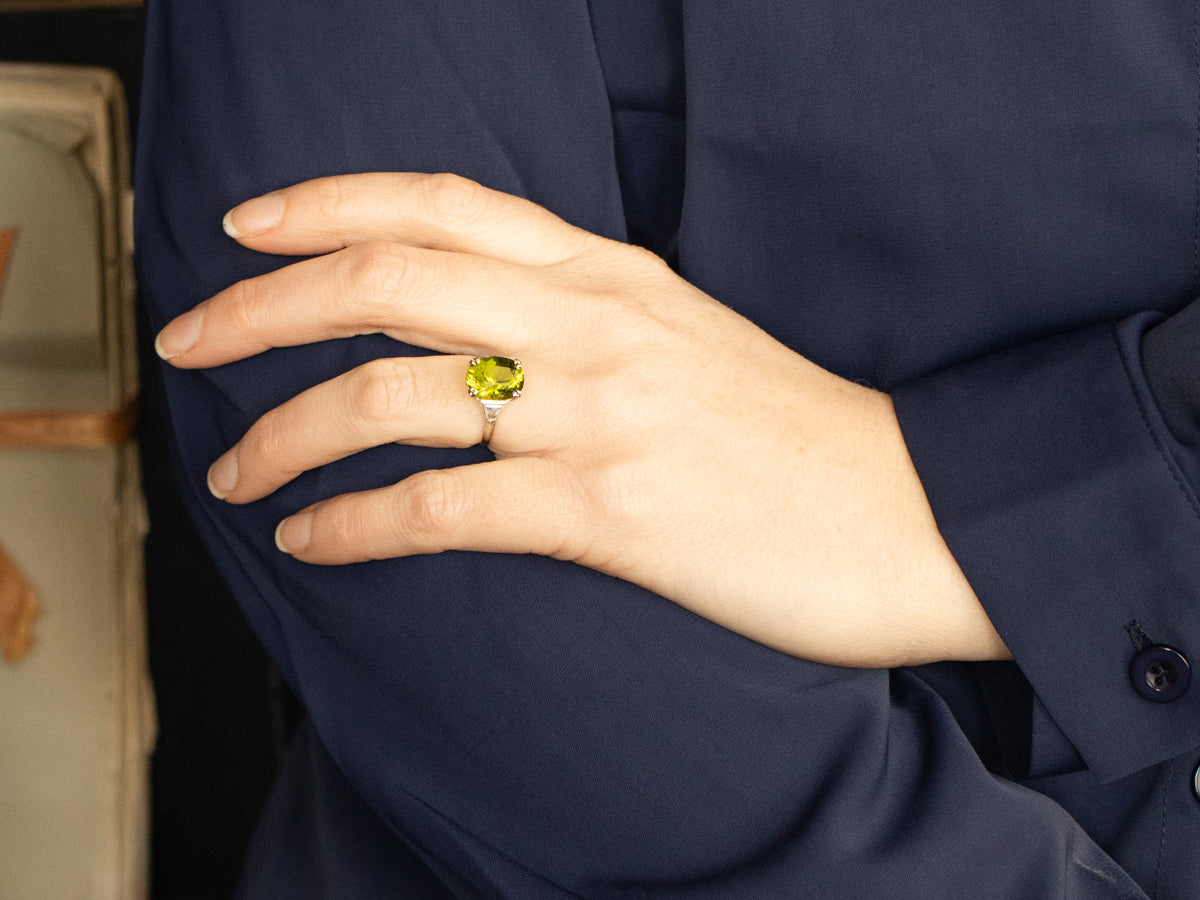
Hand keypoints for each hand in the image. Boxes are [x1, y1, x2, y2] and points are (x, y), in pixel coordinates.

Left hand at [156, 173, 1008, 666]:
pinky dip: (355, 526)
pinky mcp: (610, 510)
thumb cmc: (800, 438)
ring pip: (392, 397)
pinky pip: (441, 511)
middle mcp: (593, 325)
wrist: (912, 513)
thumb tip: (483, 338)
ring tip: (235, 471)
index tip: (248, 226)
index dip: (327, 203)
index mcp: (611, 275)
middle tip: (189, 339)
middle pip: (386, 281)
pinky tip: (315, 542)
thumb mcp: (688, 340)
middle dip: (262, 306)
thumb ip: (586, 321)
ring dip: (284, 435)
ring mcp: (598, 414)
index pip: (441, 204)